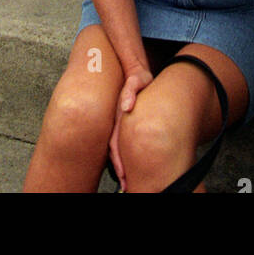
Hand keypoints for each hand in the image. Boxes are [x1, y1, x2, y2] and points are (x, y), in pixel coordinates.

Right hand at [108, 63, 153, 190]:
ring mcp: (123, 121)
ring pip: (119, 148)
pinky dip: (124, 155)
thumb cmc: (138, 75)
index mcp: (121, 115)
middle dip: (120, 169)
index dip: (119, 161)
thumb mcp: (136, 80)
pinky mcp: (128, 120)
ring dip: (122, 165)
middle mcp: (120, 121)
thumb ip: (131, 90)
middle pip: (116, 150)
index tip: (122, 176)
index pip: (116, 143)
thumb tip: (127, 106)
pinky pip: (124, 141)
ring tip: (126, 182)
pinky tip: (128, 166)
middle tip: (126, 186)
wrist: (134, 68)